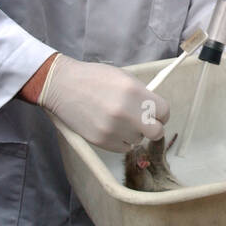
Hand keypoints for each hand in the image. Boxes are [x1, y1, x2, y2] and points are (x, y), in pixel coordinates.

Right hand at [38, 54, 168, 152]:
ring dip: (133, 133)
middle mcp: (127, 112)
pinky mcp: (101, 141)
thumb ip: (141, 94)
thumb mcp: (122, 77)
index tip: (156, 114)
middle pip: (156, 132)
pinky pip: (123, 148)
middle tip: (143, 123)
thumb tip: (154, 109)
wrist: (62, 86)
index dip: (161, 114)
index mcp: (134, 92)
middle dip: (152, 128)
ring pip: (138, 140)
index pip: (164, 112)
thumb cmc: (93, 78)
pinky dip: (120, 140)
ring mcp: (113, 128)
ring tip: (118, 121)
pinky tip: (110, 128)